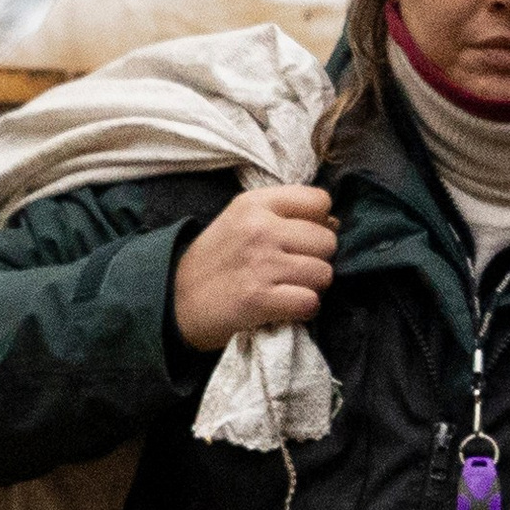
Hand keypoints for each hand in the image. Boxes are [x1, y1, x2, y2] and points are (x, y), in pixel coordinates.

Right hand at [172, 186, 338, 351]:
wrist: (176, 300)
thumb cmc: (215, 260)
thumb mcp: (240, 221)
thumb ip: (283, 215)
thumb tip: (334, 222)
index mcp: (254, 204)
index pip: (319, 200)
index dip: (319, 222)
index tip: (301, 238)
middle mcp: (260, 229)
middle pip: (327, 241)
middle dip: (317, 259)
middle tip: (292, 269)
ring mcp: (261, 264)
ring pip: (324, 274)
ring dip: (312, 286)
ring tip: (288, 288)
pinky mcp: (261, 299)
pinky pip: (311, 302)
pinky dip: (303, 309)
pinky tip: (285, 306)